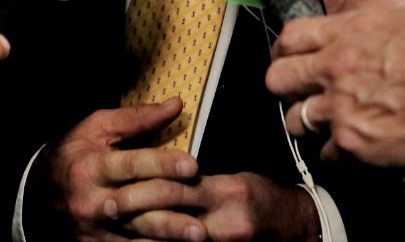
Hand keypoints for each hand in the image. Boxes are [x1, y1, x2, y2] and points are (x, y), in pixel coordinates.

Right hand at [40, 101, 203, 241]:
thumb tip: (176, 105)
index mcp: (90, 167)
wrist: (35, 192)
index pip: (131, 165)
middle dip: (171, 204)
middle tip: (201, 201)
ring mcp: (92, 230)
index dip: (162, 165)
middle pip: (136, 203)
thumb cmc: (73, 153)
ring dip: (168, 234)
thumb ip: (137, 118)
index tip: (192, 165)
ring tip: (197, 234)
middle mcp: (91, 201)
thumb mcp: (97, 127)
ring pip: (135, 234)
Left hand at [122, 174, 319, 241]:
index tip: (118, 186)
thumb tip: (165, 170)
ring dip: (146, 233)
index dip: (146, 186)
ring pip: (175, 239)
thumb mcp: (236, 179)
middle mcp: (226, 221)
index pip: (180, 186)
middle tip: (109, 207)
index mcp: (228, 192)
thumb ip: (201, 178)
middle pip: (173, 215)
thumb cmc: (263, 197)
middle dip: (138, 211)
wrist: (295, 228)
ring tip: (119, 228)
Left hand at [268, 9, 404, 166]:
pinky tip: (357, 147)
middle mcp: (334, 68)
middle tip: (302, 93)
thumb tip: (349, 39)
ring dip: (309, 123)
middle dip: (286, 87)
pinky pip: (325, 155)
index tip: (292, 58)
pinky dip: (338, 154)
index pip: (289, 38)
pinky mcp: (352, 144)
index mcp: (346, 32)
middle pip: (276, 78)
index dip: (287, 51)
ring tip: (331, 124)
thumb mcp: (400, 20)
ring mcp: (339, 108)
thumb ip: (363, 31)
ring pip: (294, 120)